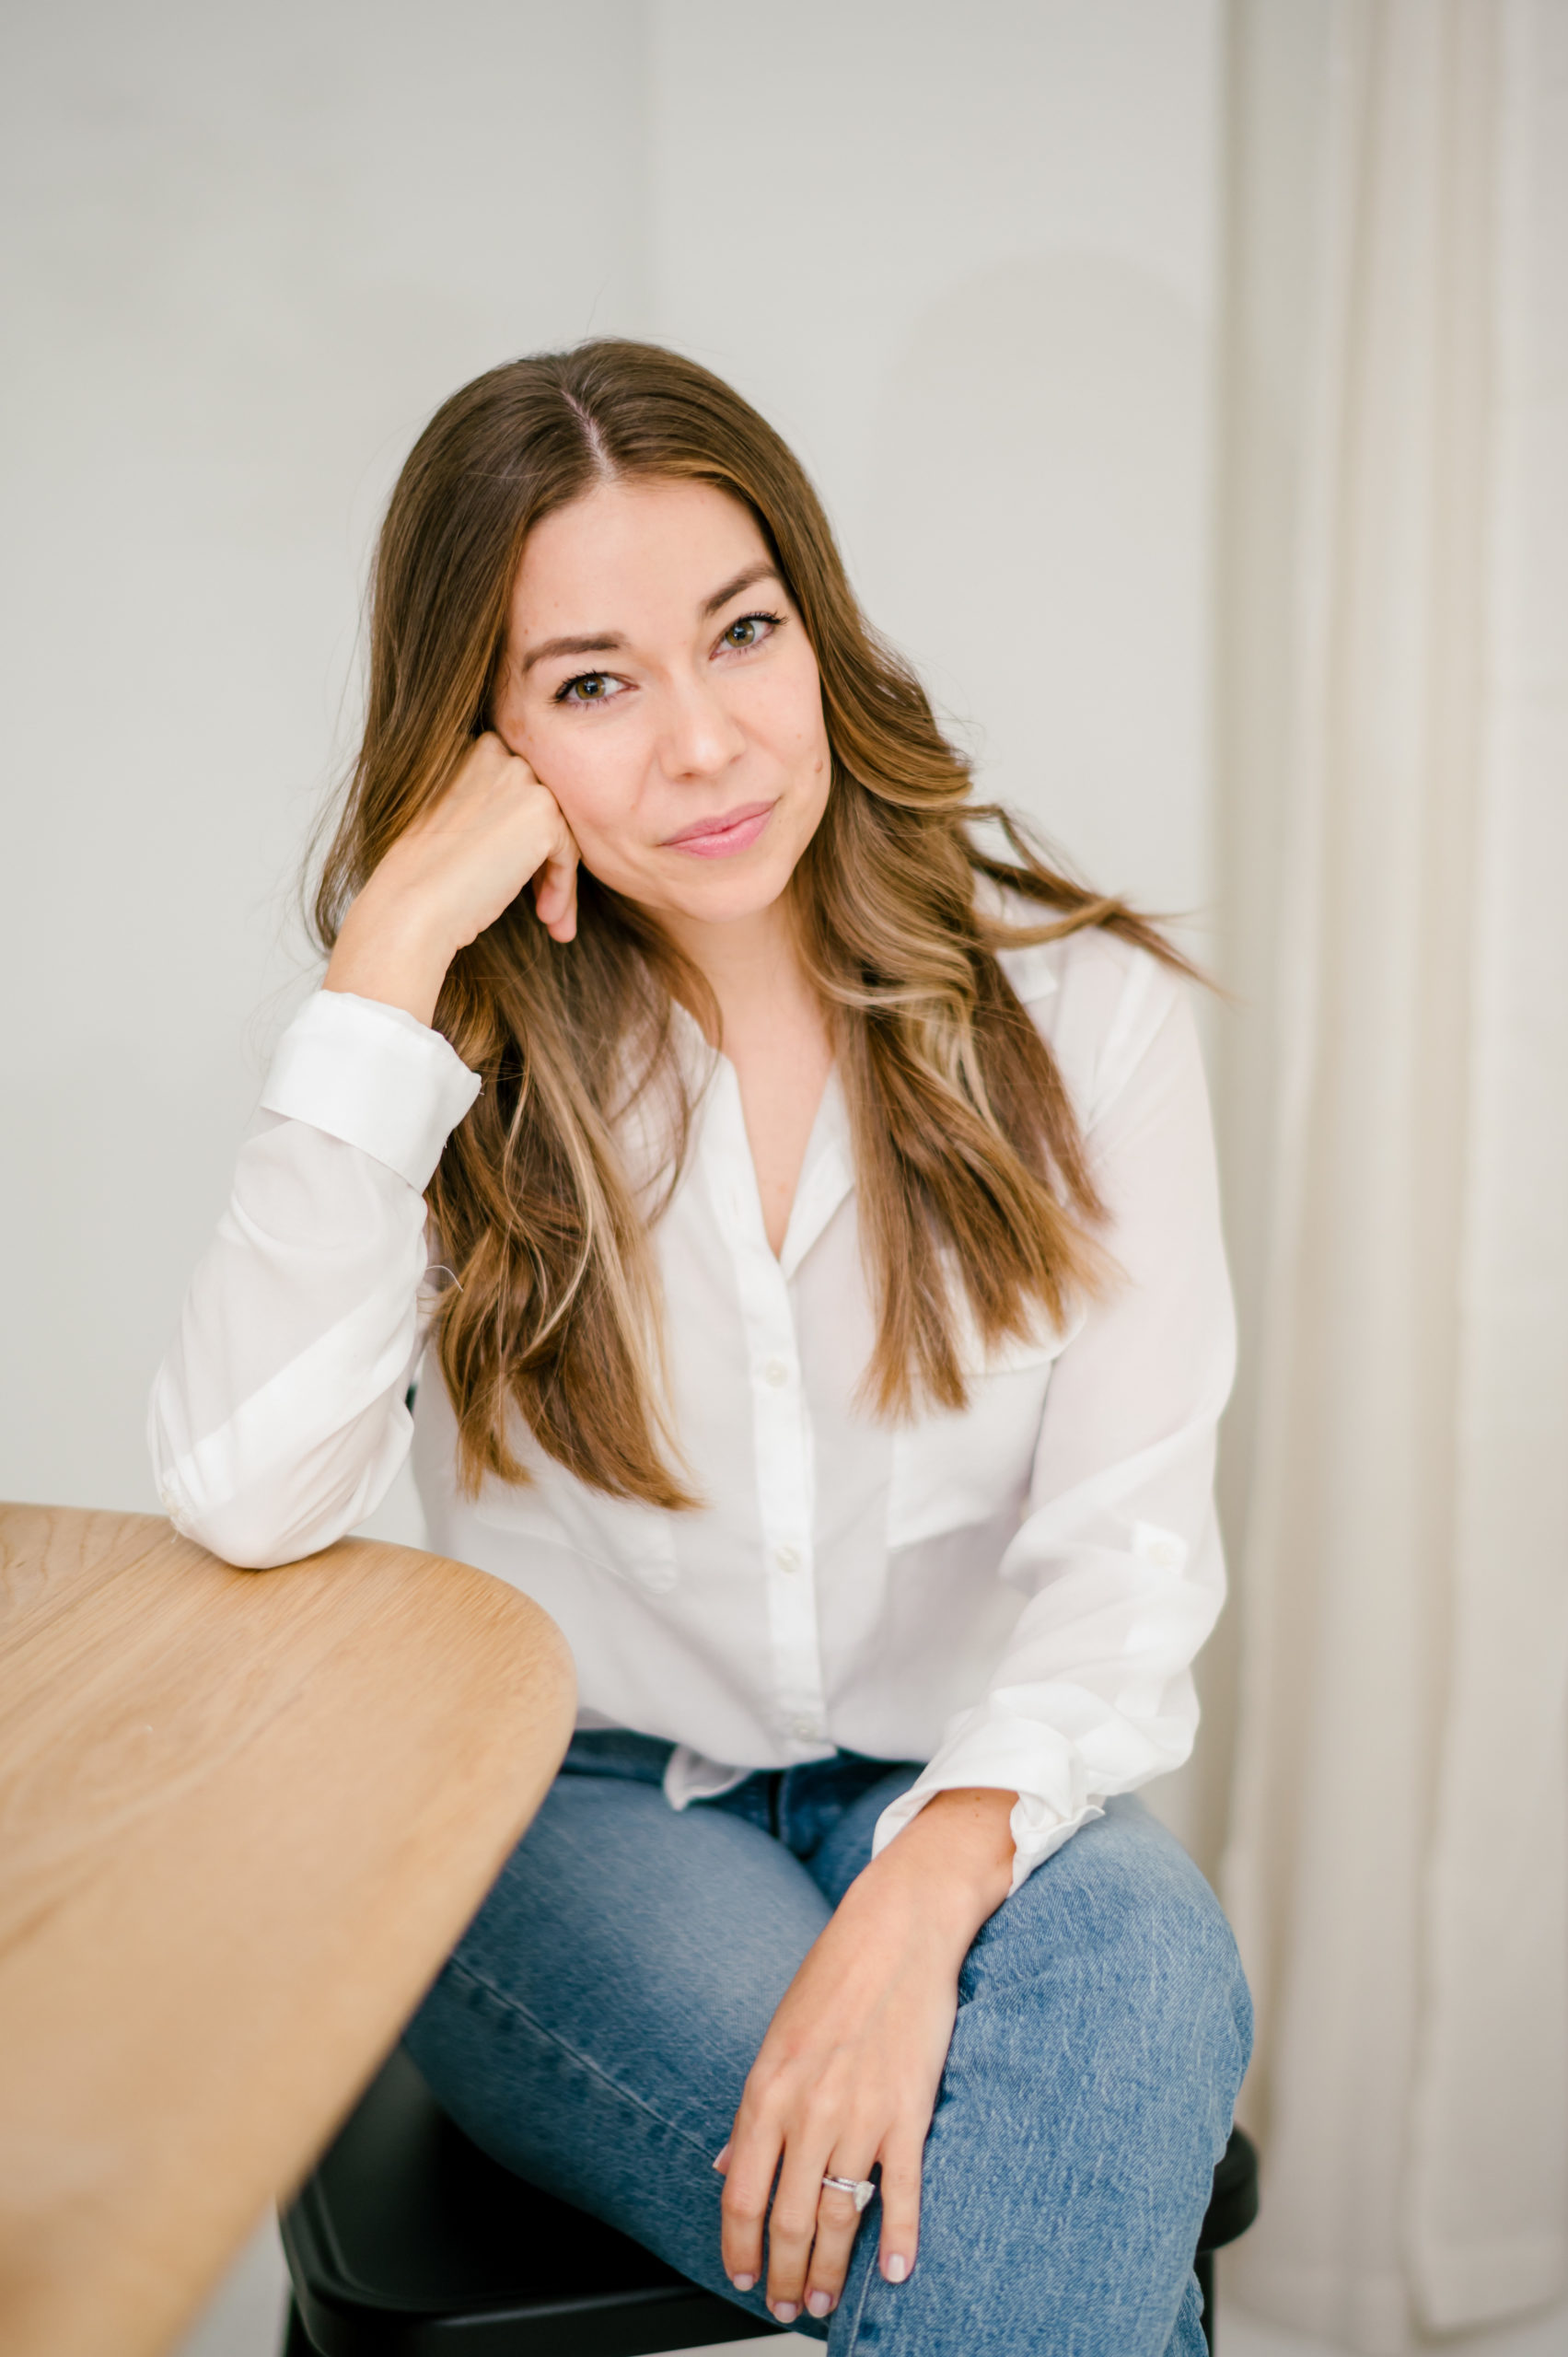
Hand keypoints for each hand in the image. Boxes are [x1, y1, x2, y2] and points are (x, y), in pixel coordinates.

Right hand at [324, 732, 578, 1025]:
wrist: (411, 905)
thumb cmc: (421, 876)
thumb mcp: (451, 821)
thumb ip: (488, 807)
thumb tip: (527, 829)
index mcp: (466, 749)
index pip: (516, 787)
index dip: (519, 835)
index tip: (517, 875)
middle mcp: (496, 754)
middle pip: (542, 807)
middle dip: (543, 856)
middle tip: (542, 902)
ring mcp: (521, 780)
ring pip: (559, 831)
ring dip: (557, 878)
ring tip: (548, 918)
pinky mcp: (542, 814)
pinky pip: (568, 853)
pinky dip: (562, 887)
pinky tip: (546, 917)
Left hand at [716, 1787, 1014, 2324]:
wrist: (898, 1928)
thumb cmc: (837, 1975)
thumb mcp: (778, 2039)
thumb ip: (755, 2113)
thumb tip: (729, 2171)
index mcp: (766, 2089)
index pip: (741, 2195)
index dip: (739, 2246)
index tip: (742, 2276)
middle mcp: (808, 2110)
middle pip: (788, 2220)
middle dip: (785, 2275)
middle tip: (788, 2305)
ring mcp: (860, 2115)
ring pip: (839, 2218)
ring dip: (831, 2271)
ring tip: (828, 2299)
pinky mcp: (909, 2111)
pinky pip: (903, 2193)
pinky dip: (902, 2240)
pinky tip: (899, 2271)